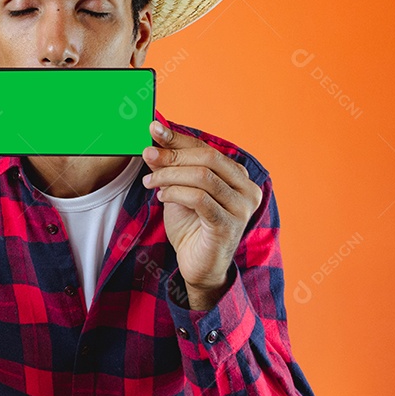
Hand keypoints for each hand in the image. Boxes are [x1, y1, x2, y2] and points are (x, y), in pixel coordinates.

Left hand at [141, 120, 261, 307]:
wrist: (198, 267)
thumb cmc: (191, 227)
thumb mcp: (179, 191)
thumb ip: (171, 168)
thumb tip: (154, 142)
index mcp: (238, 176)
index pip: (206, 148)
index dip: (179, 138)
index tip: (154, 129)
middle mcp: (246, 189)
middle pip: (208, 157)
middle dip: (173, 154)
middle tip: (148, 155)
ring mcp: (241, 208)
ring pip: (203, 176)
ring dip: (170, 175)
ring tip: (150, 181)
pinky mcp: (228, 225)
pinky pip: (199, 199)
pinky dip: (176, 193)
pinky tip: (162, 196)